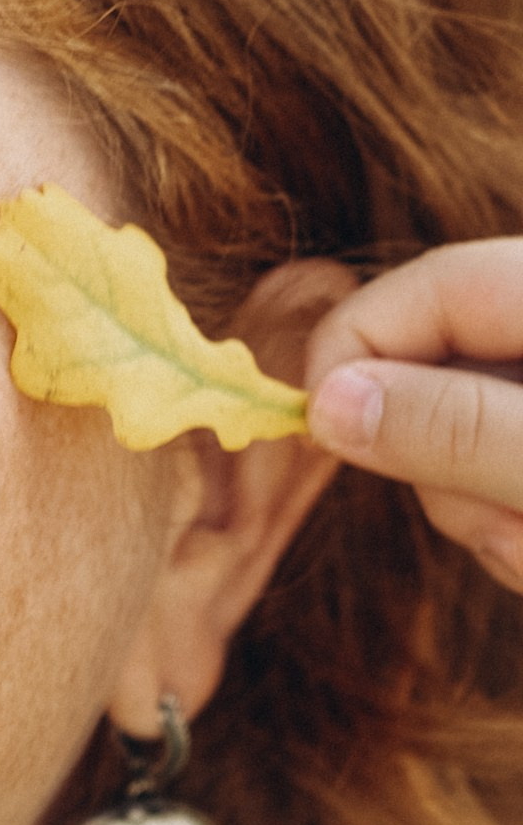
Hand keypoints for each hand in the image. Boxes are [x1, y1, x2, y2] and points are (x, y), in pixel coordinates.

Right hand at [307, 241, 522, 588]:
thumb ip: (456, 430)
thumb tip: (325, 406)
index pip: (429, 287)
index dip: (356, 348)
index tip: (321, 433)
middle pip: (442, 376)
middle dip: (449, 473)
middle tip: (515, 537)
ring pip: (468, 444)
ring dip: (489, 519)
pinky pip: (501, 480)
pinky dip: (514, 529)